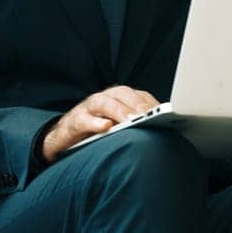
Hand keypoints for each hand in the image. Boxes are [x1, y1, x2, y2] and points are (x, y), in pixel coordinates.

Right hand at [41, 86, 160, 162]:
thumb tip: (165, 134)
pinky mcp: (74, 121)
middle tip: (151, 116)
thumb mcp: (119, 129)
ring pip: (104, 103)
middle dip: (138, 105)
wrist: (64, 138)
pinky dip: (95, 123)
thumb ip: (137, 127)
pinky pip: (84, 120)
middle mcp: (104, 98)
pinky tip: (105, 127)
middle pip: (123, 94)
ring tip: (132, 120)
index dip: (152, 103)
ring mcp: (88, 108)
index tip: (166, 113)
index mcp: (118, 98)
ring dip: (119, 111)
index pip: (139, 96)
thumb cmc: (97, 133)